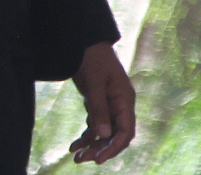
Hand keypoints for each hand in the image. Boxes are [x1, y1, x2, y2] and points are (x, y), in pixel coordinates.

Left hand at [69, 41, 134, 162]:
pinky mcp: (98, 102)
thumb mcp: (93, 82)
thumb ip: (99, 108)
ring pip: (104, 132)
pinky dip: (86, 135)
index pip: (125, 131)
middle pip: (115, 134)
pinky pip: (95, 124)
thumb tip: (104, 135)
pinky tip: (74, 146)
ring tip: (76, 157)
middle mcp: (120, 104)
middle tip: (81, 160)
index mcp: (125, 100)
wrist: (84, 39)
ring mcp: (109, 104)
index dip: (114, 147)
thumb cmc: (91, 57)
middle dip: (100, 149)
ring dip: (92, 145)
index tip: (99, 159)